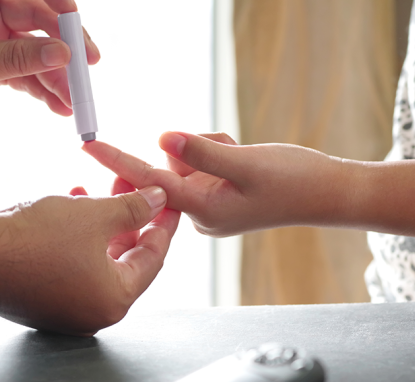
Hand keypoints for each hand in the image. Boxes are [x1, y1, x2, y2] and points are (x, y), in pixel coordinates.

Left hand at [0, 0, 99, 132]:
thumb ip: (17, 60)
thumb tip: (64, 55)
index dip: (58, 12)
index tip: (79, 37)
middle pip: (41, 24)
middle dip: (65, 52)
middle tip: (87, 73)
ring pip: (38, 53)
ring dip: (58, 78)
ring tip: (74, 104)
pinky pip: (29, 73)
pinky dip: (44, 90)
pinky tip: (59, 107)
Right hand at [0, 180, 179, 335]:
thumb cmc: (33, 242)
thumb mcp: (94, 216)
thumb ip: (133, 208)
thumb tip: (156, 199)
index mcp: (114, 299)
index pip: (153, 257)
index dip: (163, 223)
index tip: (169, 201)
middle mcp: (92, 311)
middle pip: (125, 258)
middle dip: (129, 218)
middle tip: (134, 188)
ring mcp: (65, 308)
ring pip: (96, 257)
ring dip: (100, 222)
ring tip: (99, 189)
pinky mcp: (42, 297)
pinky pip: (72, 262)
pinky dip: (77, 235)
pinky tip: (70, 202)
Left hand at [83, 132, 350, 236]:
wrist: (326, 193)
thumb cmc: (293, 182)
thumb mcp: (247, 163)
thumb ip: (203, 153)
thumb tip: (162, 139)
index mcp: (203, 212)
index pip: (150, 185)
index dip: (119, 163)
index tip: (88, 145)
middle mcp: (199, 212)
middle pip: (168, 171)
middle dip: (189, 153)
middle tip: (224, 149)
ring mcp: (208, 203)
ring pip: (185, 161)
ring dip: (207, 148)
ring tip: (240, 152)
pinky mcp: (217, 193)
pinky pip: (200, 163)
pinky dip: (215, 151)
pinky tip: (240, 155)